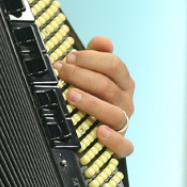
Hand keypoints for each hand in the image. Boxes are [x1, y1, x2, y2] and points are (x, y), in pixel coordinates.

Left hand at [53, 36, 134, 157]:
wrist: (94, 128)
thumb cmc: (94, 95)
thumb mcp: (94, 72)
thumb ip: (96, 55)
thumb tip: (102, 41)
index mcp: (123, 82)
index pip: (114, 65)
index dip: (90, 59)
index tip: (68, 58)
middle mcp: (125, 101)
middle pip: (108, 86)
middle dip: (81, 76)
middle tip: (62, 71)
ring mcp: (124, 122)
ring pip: (113, 113)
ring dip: (91, 103)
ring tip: (71, 95)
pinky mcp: (120, 144)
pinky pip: (124, 145)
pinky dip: (114, 140)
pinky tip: (100, 132)